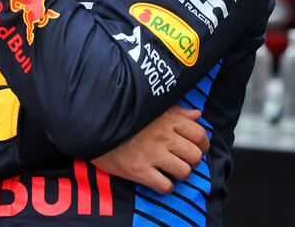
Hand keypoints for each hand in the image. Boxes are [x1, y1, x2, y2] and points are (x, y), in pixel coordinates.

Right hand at [91, 106, 208, 194]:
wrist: (93, 125)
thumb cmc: (122, 116)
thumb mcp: (150, 107)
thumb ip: (176, 111)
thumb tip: (197, 115)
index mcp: (166, 119)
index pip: (199, 134)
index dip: (202, 144)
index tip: (195, 147)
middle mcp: (162, 136)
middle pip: (195, 155)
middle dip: (191, 160)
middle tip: (181, 160)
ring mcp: (151, 154)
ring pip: (184, 172)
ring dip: (179, 174)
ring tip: (169, 170)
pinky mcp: (139, 170)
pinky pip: (165, 186)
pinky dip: (165, 186)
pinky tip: (157, 179)